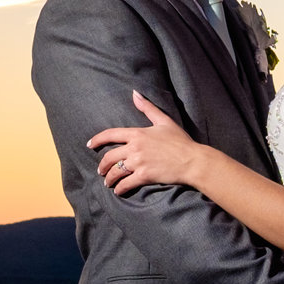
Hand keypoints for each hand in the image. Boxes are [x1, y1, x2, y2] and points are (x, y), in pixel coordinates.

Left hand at [88, 91, 202, 193]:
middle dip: (102, 165)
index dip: (97, 140)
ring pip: (115, 172)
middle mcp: (135, 147)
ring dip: (109, 179)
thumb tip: (135, 93)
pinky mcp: (144, 176)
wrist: (192, 160)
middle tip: (101, 171)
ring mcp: (138, 162)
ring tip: (108, 183)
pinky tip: (119, 191)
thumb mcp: (164, 121)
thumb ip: (148, 108)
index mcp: (137, 133)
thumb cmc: (180, 141)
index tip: (90, 145)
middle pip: (110, 157)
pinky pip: (126, 183)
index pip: (110, 134)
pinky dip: (120, 189)